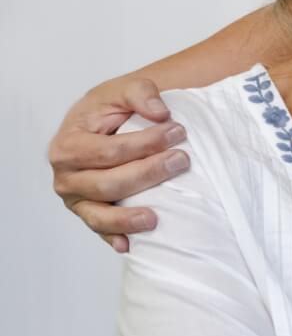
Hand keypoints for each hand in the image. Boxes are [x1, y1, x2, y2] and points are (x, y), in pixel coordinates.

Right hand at [48, 78, 189, 251]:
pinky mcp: (87, 214)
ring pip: (99, 214)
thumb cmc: (109, 109)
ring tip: (156, 217)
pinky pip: (99, 231)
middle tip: (182, 161)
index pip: (109, 150)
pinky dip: (113, 238)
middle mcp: (65, 175)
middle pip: (107, 183)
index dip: (145, 143)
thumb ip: (140, 93)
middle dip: (147, 174)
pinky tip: (129, 246)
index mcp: (68, 144)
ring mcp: (75, 199)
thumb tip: (161, 113)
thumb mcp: (122, 90)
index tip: (178, 132)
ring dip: (128, 218)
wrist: (100, 123)